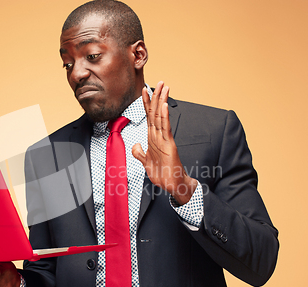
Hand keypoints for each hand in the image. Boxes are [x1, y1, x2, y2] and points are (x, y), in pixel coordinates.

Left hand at [132, 81, 197, 204]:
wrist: (172, 184)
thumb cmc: (162, 173)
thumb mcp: (146, 162)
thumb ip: (139, 153)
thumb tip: (135, 146)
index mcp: (152, 138)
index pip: (149, 116)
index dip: (146, 103)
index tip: (144, 89)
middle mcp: (158, 135)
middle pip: (156, 112)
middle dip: (156, 96)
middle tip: (159, 81)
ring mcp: (164, 139)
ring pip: (161, 116)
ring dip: (161, 101)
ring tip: (164, 87)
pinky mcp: (169, 145)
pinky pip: (165, 128)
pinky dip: (164, 116)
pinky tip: (163, 106)